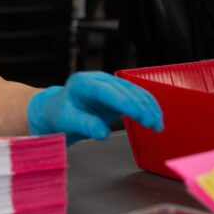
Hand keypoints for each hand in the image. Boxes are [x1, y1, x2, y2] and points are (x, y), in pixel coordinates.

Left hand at [27, 71, 162, 145]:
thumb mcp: (66, 122)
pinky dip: (147, 106)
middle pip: (125, 91)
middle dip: (142, 108)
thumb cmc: (59, 115)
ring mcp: (108, 84)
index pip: (109, 92)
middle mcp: (97, 80)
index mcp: (82, 84)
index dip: (127, 103)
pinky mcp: (116, 93)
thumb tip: (103, 133)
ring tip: (157, 125)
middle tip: (154, 125)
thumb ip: (84, 125)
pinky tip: (155, 117)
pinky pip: (135, 96)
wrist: (55, 111)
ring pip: (134, 92)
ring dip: (148, 107)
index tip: (142, 116)